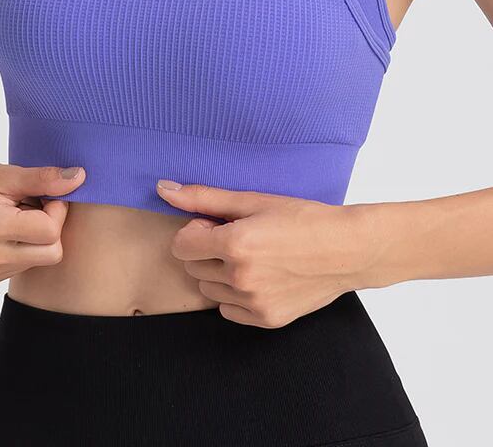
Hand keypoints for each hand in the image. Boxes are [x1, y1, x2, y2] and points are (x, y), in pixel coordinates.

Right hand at [0, 154, 85, 287]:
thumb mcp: (2, 173)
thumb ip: (42, 179)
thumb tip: (79, 178)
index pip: (50, 231)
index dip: (56, 208)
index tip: (42, 193)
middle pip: (51, 253)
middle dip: (50, 227)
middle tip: (29, 204)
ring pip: (37, 261)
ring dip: (33, 238)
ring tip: (9, 215)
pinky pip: (19, 268)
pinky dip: (19, 249)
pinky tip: (0, 230)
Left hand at [156, 180, 366, 326]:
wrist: (347, 250)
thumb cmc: (303, 218)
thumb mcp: (253, 200)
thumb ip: (204, 197)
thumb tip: (163, 189)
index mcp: (235, 245)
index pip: (181, 246)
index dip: (196, 231)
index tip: (217, 224)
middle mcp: (240, 278)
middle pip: (193, 267)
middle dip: (206, 251)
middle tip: (238, 238)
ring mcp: (254, 303)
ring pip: (209, 290)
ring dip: (219, 273)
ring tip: (251, 257)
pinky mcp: (266, 320)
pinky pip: (228, 310)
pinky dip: (235, 295)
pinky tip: (259, 276)